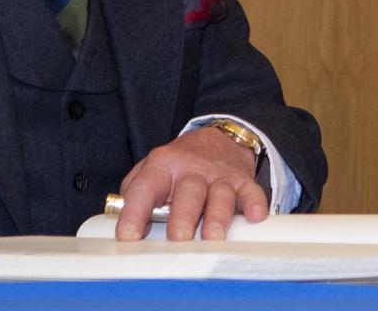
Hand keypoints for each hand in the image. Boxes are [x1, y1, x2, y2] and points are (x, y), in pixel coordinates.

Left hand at [115, 127, 265, 241]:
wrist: (220, 137)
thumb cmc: (181, 164)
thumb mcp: (152, 169)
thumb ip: (135, 193)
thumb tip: (123, 225)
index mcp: (162, 166)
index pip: (145, 188)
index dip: (134, 212)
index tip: (128, 236)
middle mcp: (191, 170)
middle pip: (187, 192)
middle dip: (182, 217)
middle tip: (178, 240)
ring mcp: (219, 175)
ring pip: (219, 196)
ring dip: (217, 217)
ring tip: (213, 238)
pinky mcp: (243, 181)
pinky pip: (251, 192)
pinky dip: (255, 204)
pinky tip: (254, 216)